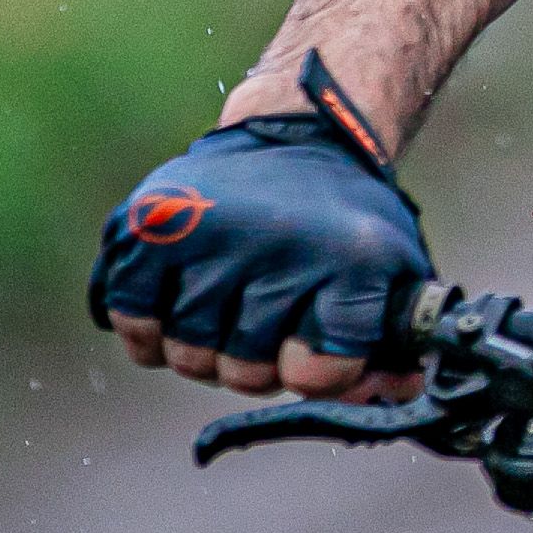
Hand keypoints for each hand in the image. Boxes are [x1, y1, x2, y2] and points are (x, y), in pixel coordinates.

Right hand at [87, 60, 430, 405]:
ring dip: (207, 349)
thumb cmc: (348, 225)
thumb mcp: (396, 274)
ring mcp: (209, 232)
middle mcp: (279, 244)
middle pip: (247, 373)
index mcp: (351, 260)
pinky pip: (135, 324)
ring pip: (190, 357)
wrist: (301, 134)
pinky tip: (178, 305)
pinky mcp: (150, 225)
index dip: (318, 377)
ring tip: (229, 308)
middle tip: (269, 324)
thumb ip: (395, 346)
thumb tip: (397, 398)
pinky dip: (151, 331)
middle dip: (259, 364)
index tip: (319, 348)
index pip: (318, 375)